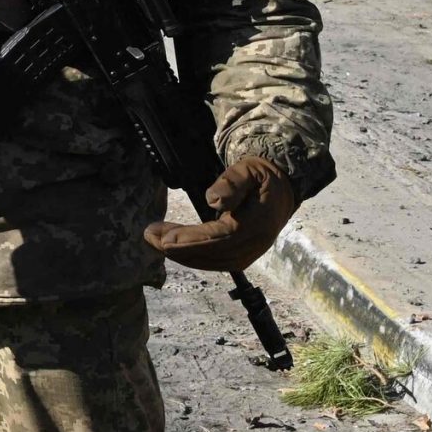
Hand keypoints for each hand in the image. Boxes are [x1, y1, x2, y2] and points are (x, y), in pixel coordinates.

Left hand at [143, 156, 296, 271]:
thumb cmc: (260, 177)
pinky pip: (216, 262)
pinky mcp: (244, 255)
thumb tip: (213, 201)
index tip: (164, 236)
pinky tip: (172, 248)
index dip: (191, 239)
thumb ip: (232, 183)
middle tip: (150, 236)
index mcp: (259, 223)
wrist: (282, 188)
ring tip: (154, 241)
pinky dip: (192, 258)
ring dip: (182, 255)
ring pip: (213, 261)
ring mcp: (252, 252)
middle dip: (179, 249)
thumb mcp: (248, 170)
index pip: (221, 237)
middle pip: (214, 253)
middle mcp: (256, 243)